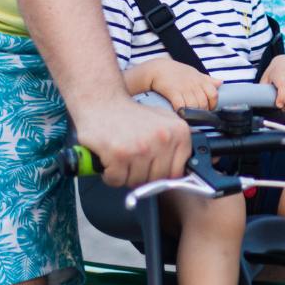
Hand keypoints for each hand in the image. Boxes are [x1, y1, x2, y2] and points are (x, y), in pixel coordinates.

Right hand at [71, 94, 191, 188]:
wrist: (101, 102)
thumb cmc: (129, 114)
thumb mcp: (163, 121)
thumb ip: (175, 143)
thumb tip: (183, 170)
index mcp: (178, 132)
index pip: (177, 172)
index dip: (161, 173)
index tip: (152, 167)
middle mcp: (163, 139)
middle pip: (156, 180)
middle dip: (142, 175)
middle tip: (133, 158)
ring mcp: (142, 147)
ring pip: (136, 182)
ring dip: (125, 174)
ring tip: (122, 154)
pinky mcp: (120, 155)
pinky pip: (116, 180)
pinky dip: (109, 174)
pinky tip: (110, 157)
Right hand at [142, 57, 221, 111]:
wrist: (158, 68)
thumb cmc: (176, 72)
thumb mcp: (194, 73)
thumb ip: (207, 80)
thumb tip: (221, 82)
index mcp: (201, 80)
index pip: (214, 94)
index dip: (213, 104)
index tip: (208, 109)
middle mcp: (194, 84)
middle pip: (203, 103)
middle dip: (202, 112)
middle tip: (197, 115)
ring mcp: (184, 88)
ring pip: (194, 106)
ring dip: (192, 113)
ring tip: (189, 116)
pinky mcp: (173, 92)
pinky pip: (180, 105)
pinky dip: (181, 111)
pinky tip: (180, 113)